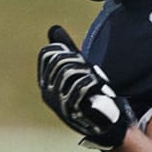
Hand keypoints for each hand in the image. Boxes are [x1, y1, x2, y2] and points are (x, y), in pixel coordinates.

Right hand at [37, 25, 133, 149]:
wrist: (104, 122)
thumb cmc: (90, 93)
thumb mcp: (77, 71)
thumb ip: (66, 51)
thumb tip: (54, 29)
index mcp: (47, 83)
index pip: (47, 54)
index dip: (63, 47)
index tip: (76, 53)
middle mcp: (49, 93)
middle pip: (59, 61)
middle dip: (75, 57)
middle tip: (85, 65)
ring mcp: (60, 102)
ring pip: (69, 71)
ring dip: (84, 69)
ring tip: (91, 75)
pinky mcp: (74, 110)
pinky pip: (80, 86)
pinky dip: (90, 81)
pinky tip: (96, 83)